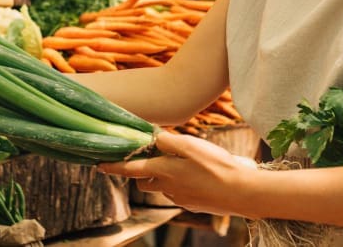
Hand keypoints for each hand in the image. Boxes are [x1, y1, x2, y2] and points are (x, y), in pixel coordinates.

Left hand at [99, 131, 257, 216]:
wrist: (243, 193)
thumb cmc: (218, 166)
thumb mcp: (192, 146)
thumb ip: (169, 142)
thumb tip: (154, 138)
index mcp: (164, 171)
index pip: (131, 169)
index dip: (114, 167)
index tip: (99, 165)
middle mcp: (168, 188)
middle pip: (144, 181)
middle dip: (141, 171)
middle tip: (150, 157)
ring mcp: (180, 198)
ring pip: (162, 186)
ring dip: (163, 176)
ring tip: (182, 162)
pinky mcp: (193, 203)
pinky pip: (178, 192)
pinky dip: (180, 183)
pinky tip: (197, 174)